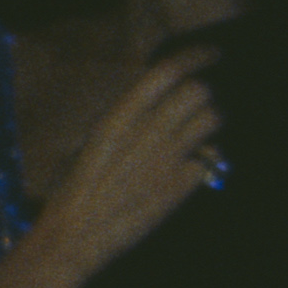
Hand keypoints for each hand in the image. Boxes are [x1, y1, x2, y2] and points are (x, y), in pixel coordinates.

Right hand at [32, 41, 219, 278]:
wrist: (76, 234)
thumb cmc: (74, 188)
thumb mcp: (93, 142)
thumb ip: (126, 120)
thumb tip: (156, 104)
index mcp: (119, 115)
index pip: (167, 72)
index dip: (196, 57)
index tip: (212, 53)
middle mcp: (147, 131)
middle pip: (198, 91)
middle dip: (207, 92)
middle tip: (204, 101)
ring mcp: (167, 157)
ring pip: (212, 120)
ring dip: (213, 121)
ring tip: (203, 131)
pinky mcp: (181, 186)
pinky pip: (211, 159)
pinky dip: (208, 159)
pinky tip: (195, 166)